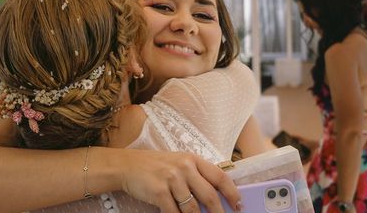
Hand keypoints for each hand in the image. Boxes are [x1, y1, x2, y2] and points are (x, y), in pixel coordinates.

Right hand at [119, 150, 240, 212]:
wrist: (128, 166)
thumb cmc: (156, 166)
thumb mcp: (178, 163)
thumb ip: (196, 176)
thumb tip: (215, 198)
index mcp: (192, 159)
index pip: (219, 176)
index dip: (232, 192)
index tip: (238, 205)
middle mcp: (184, 167)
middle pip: (209, 195)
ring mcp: (171, 179)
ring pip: (193, 209)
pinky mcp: (159, 192)